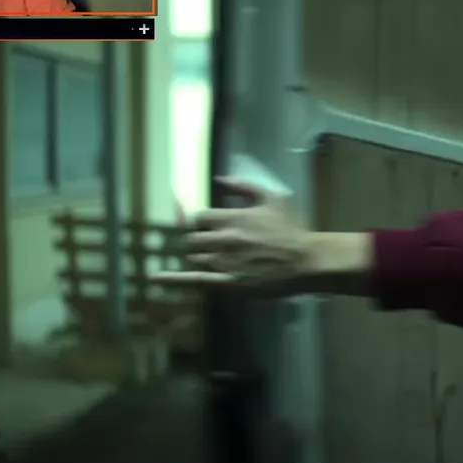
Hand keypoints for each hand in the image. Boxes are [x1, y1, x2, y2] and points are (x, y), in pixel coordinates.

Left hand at [152, 177, 311, 291]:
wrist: (306, 261)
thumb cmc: (292, 229)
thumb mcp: (273, 197)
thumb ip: (244, 186)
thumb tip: (218, 179)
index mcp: (232, 217)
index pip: (199, 217)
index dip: (200, 221)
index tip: (204, 224)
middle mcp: (223, 239)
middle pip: (191, 238)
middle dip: (195, 239)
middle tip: (203, 242)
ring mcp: (224, 262)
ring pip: (193, 257)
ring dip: (195, 255)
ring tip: (197, 256)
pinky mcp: (228, 282)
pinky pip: (195, 280)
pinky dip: (173, 279)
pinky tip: (156, 278)